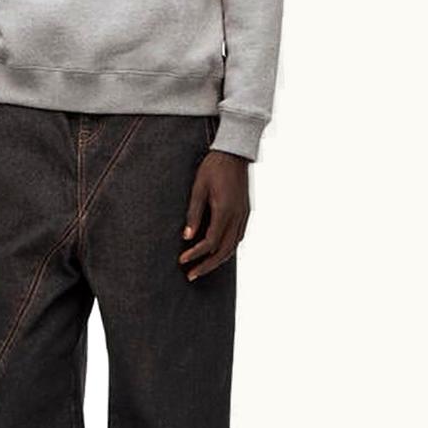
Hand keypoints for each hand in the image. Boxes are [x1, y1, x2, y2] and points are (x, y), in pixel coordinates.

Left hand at [179, 148, 249, 278]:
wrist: (234, 153)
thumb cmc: (213, 167)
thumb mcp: (198, 188)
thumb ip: (193, 214)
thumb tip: (187, 237)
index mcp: (225, 211)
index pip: (210, 242)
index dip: (195, 254)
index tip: (182, 261)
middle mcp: (237, 216)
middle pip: (223, 251)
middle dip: (207, 265)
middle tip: (191, 275)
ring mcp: (243, 215)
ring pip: (233, 246)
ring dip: (218, 260)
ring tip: (203, 268)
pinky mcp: (245, 212)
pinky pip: (238, 236)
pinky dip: (228, 248)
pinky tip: (218, 251)